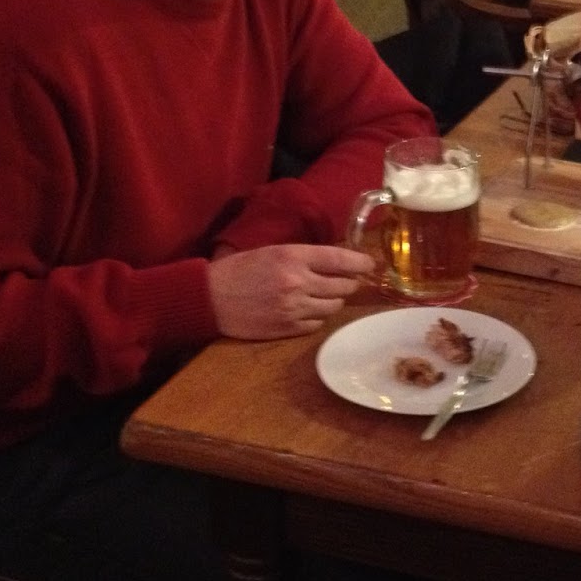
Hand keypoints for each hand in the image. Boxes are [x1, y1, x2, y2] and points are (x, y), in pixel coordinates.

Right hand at [207, 244, 373, 339]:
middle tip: (347, 281)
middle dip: (349, 282)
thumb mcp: (272, 251)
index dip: (361, 262)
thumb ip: (305, 256)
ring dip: (334, 300)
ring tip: (323, 295)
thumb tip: (337, 261)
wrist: (209, 298)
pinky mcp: (288, 329)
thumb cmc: (240, 269)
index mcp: (293, 256)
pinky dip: (317, 317)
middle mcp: (298, 282)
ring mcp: (294, 308)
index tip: (371, 264)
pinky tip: (307, 310)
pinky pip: (318, 324)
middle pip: (344, 285)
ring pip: (334, 306)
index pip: (341, 259)